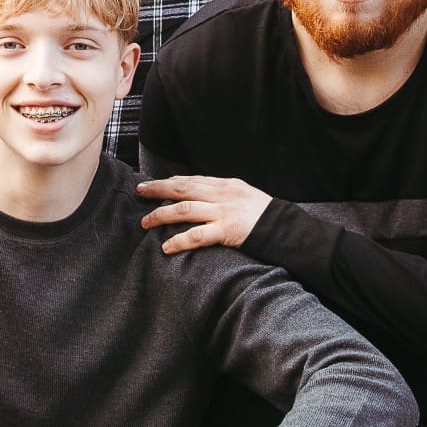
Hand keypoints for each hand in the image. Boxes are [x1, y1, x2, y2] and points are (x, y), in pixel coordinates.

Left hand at [135, 174, 271, 253]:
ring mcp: (223, 212)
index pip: (192, 180)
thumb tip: (202, 196)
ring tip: (145, 223)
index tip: (154, 183)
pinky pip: (197, 235)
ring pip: (184, 210)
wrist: (287, 229)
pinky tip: (167, 247)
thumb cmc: (266, 215)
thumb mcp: (245, 196)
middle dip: (158, 189)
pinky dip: (179, 241)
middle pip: (182, 188)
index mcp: (227, 185)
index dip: (171, 181)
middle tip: (140, 191)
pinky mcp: (227, 230)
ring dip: (161, 215)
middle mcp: (222, 194)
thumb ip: (224, 194)